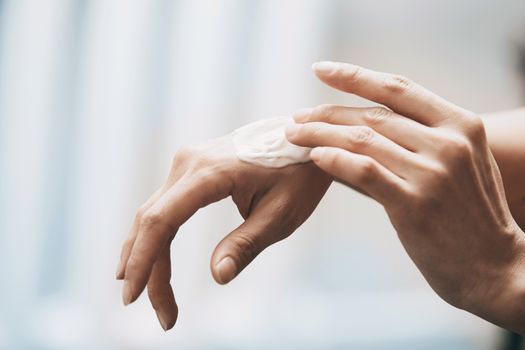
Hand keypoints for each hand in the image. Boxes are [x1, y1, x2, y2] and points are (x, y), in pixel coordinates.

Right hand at [116, 135, 330, 329]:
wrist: (306, 141)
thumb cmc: (299, 176)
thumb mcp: (280, 214)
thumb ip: (246, 244)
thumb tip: (218, 276)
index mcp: (210, 172)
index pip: (161, 221)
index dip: (143, 261)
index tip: (135, 298)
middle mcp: (189, 161)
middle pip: (151, 221)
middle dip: (147, 269)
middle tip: (163, 314)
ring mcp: (188, 161)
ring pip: (153, 214)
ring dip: (148, 255)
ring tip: (149, 295)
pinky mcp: (192, 167)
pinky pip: (165, 204)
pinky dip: (157, 235)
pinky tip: (152, 258)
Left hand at [285, 61, 524, 331]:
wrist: (496, 268)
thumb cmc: (472, 217)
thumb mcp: (461, 164)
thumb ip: (421, 142)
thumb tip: (364, 130)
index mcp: (461, 125)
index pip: (397, 89)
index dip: (355, 77)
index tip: (322, 70)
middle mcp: (448, 143)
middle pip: (373, 114)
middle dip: (327, 112)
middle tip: (298, 116)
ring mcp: (432, 173)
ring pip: (362, 139)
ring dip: (320, 134)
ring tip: (294, 135)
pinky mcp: (413, 204)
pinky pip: (363, 170)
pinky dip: (334, 159)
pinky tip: (315, 156)